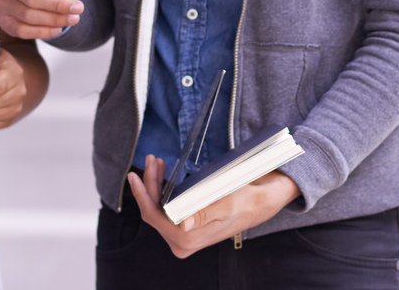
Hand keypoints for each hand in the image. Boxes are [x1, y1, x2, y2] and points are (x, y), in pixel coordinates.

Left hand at [126, 153, 300, 257]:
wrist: (262, 201)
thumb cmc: (247, 200)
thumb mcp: (227, 203)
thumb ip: (204, 213)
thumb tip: (183, 224)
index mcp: (188, 238)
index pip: (154, 217)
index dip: (142, 195)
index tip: (136, 176)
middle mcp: (183, 240)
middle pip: (154, 211)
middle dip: (149, 184)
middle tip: (152, 159)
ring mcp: (184, 233)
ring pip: (158, 207)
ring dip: (155, 184)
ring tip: (156, 162)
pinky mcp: (187, 224)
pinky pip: (167, 207)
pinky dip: (163, 188)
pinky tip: (164, 172)